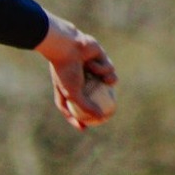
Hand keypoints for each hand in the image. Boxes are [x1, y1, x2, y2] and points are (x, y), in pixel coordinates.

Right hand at [35, 13, 117, 130]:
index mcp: (68, 86)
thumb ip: (86, 107)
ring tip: (103, 79)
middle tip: (109, 111)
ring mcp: (91, 68)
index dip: (77, 118)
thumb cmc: (65, 71)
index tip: (84, 128)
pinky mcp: (100, 57)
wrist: (67, 47)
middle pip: (94, 95)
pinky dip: (102, 68)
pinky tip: (92, 62)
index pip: (72, 107)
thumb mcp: (73, 94)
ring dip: (107, 80)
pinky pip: (109, 69)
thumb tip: (100, 117)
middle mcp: (80, 78)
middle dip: (102, 102)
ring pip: (107, 81)